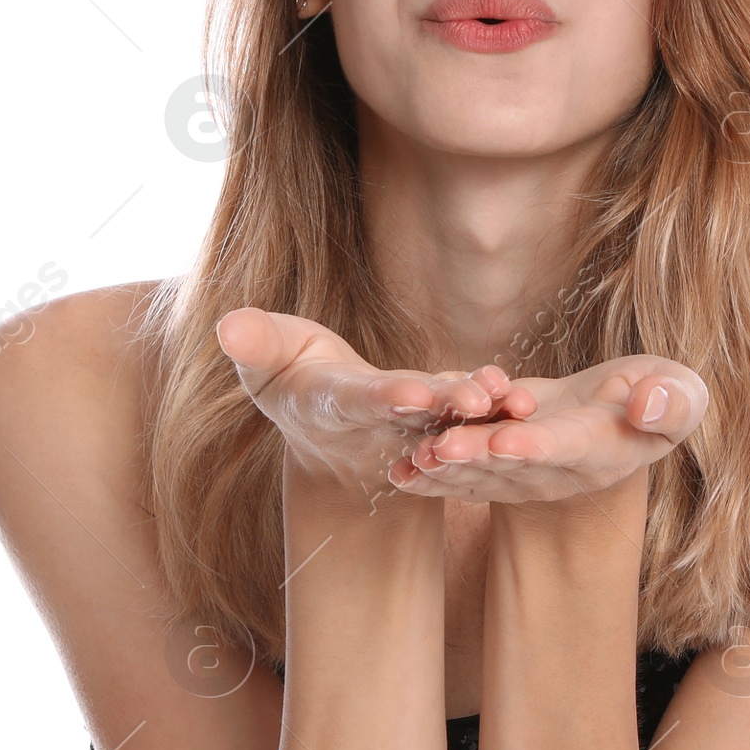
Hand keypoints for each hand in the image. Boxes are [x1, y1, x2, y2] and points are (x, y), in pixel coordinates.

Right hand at [216, 308, 534, 492]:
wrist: (322, 422)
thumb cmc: (288, 372)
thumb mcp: (266, 355)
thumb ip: (254, 341)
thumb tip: (227, 326)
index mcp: (333, 404)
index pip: (359, 401)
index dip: (383, 399)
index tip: (407, 393)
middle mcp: (377, 422)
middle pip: (415, 415)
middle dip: (444, 407)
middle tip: (476, 398)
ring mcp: (412, 423)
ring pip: (449, 417)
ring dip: (478, 410)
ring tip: (509, 396)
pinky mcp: (438, 417)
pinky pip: (467, 413)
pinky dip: (492, 407)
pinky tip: (522, 396)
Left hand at [388, 355, 708, 504]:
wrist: (621, 412)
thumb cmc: (657, 395)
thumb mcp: (681, 392)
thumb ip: (673, 401)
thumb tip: (650, 406)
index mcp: (603, 452)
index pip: (567, 450)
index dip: (538, 445)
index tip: (509, 439)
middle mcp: (558, 473)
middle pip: (512, 465)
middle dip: (475, 458)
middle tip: (440, 449)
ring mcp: (524, 475)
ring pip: (479, 472)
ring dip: (444, 466)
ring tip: (411, 457)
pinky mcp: (498, 468)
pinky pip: (461, 473)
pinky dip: (430, 474)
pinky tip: (396, 471)